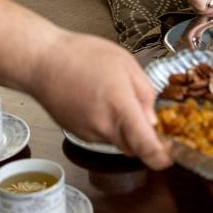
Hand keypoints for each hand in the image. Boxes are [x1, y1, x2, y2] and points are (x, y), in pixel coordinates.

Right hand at [28, 32, 171, 169]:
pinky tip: (98, 100)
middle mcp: (104, 126)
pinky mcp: (78, 133)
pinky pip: (101, 135)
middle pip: (134, 147)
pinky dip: (106, 124)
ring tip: (112, 96)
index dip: (162, 157)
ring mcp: (89, 133)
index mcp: (120, 107)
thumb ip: (144, 92)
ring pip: (117, 141)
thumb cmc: (81, 55)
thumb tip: (151, 118)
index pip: (147, 147)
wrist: (42, 62)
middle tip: (142, 111)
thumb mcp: (125, 62)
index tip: (170, 155)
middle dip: (143, 136)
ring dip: (123, 128)